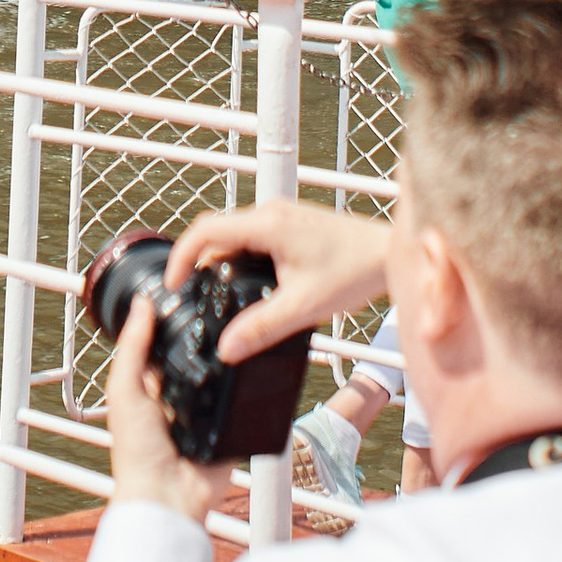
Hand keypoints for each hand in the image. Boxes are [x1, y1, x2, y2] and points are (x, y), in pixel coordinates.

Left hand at [107, 294, 229, 523]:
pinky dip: (245, 394)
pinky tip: (252, 376)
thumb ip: (133, 347)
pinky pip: (241, 404)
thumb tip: (140, 304)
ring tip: (240, 344)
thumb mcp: (125, 390)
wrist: (168, 497)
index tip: (189, 296)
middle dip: (208, 345)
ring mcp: (203, 415)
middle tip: (222, 319)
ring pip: (222, 379)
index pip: (164, 346)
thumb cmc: (136, 454)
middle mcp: (177, 399)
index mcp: (149, 388)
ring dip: (229, 368)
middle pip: (196, 359)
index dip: (173, 324)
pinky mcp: (227, 430)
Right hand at [163, 200, 393, 364]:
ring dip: (222, 260)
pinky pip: (254, 236)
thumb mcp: (303, 307)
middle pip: (217, 232)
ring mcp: (282, 215)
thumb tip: (226, 349)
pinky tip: (250, 284)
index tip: (172, 285)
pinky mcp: (292, 223)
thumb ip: (262, 328)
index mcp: (267, 225)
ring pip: (236, 234)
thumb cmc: (354, 272)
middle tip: (192, 296)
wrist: (389, 253)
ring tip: (217, 294)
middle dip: (199, 262)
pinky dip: (242, 257)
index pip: (206, 230)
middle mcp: (271, 212)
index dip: (180, 256)